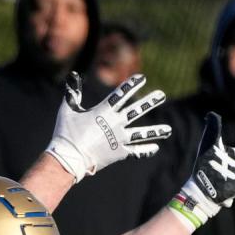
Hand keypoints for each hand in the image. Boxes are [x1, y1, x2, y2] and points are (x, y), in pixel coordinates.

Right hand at [46, 72, 170, 181]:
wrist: (70, 157)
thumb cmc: (66, 132)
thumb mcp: (68, 109)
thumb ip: (73, 94)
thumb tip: (72, 77)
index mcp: (104, 111)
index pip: (121, 94)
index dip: (131, 85)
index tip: (142, 78)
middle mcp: (115, 123)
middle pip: (137, 110)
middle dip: (150, 101)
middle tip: (161, 95)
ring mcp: (119, 139)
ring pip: (141, 133)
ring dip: (156, 131)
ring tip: (168, 130)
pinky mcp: (119, 153)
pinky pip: (136, 152)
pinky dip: (145, 150)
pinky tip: (155, 148)